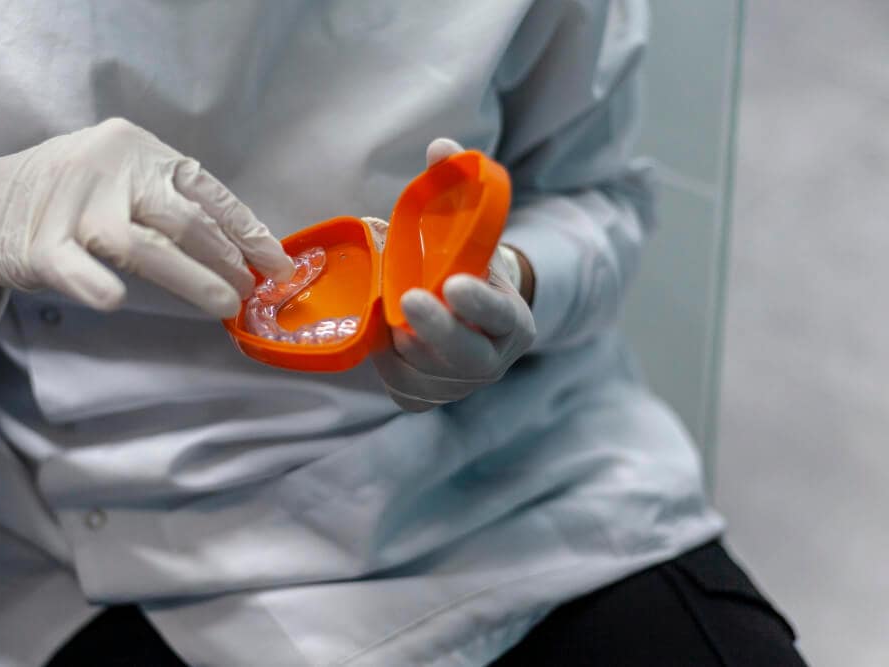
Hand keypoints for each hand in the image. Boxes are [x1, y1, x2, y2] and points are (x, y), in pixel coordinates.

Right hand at [0, 118, 292, 316]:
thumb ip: (174, 206)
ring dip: (188, 278)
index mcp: (136, 149)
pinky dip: (96, 284)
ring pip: (137, 244)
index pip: (204, 189)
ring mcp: (69, 204)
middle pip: (179, 218)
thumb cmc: (72, 199)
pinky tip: (116, 300)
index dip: (246, 230)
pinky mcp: (37, 243)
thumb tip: (244, 252)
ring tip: (224, 304)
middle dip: (225, 259)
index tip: (277, 263)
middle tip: (251, 291)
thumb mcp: (124, 181)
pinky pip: (74, 267)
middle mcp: (106, 167)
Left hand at [373, 139, 535, 410]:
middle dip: (435, 329)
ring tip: (391, 311)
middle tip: (407, 299)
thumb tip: (442, 148)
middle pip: (464, 356)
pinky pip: (400, 384)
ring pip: (424, 369)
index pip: (501, 316)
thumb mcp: (463, 231)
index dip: (479, 305)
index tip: (453, 284)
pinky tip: (384, 337)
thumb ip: (454, 190)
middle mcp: (491, 360)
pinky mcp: (425, 398)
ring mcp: (458, 386)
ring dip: (402, 341)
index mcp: (511, 322)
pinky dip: (387, 361)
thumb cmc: (459, 266)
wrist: (458, 317)